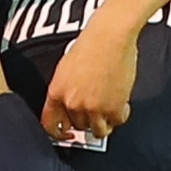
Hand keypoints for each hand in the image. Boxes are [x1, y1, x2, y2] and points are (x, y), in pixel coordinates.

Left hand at [42, 18, 140, 144]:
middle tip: (97, 108)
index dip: (59, 133)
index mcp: (57, 92)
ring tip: (109, 110)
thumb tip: (69, 107)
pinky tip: (120, 103)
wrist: (110, 36)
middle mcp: (72, 103)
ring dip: (104, 123)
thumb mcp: (66, 68)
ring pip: (97, 130)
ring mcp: (93, 108)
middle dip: (87, 120)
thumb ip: (65, 90)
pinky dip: (120, 115)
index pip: (50, 124)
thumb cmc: (91, 45)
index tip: (67, 135)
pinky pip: (116, 122)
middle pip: (78, 126)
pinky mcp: (113, 108)